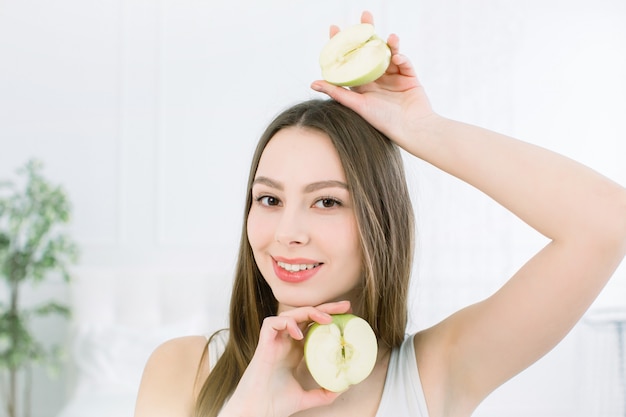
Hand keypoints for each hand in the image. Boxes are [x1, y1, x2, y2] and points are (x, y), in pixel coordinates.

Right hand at [219, 301, 351, 416]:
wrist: (256, 412)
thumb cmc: (274, 404)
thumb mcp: (306, 397)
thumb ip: (323, 393)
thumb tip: (343, 386)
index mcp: (295, 351)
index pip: (313, 326)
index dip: (329, 318)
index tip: (347, 316)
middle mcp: (285, 343)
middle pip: (305, 316)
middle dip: (326, 308)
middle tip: (345, 307)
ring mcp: (274, 342)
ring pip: (290, 314)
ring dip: (309, 311)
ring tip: (326, 319)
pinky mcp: (263, 344)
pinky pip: (272, 323)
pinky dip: (287, 323)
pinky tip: (299, 334)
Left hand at [311, 11, 436, 151]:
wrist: (411, 129)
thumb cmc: (383, 121)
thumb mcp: (357, 105)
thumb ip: (337, 93)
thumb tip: (313, 83)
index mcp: (362, 85)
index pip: (350, 61)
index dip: (343, 44)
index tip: (335, 28)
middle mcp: (377, 79)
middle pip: (370, 51)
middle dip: (368, 32)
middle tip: (365, 15)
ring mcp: (394, 77)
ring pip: (389, 53)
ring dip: (389, 43)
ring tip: (390, 38)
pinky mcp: (409, 77)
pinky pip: (404, 62)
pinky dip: (401, 57)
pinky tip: (398, 57)